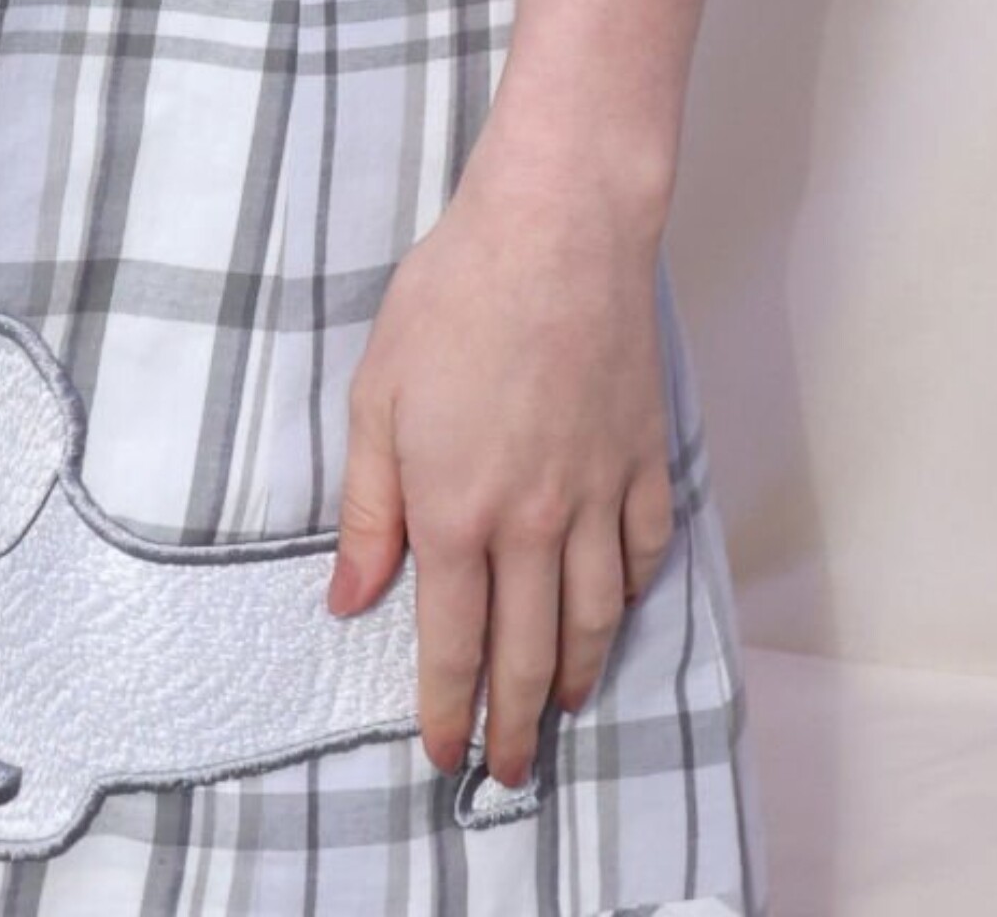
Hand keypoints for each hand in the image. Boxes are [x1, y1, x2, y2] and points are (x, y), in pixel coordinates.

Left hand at [325, 132, 675, 798]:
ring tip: (561, 705)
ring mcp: (598, 495)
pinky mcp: (643, 459)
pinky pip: (645, 553)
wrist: (556, 227)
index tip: (443, 754)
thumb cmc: (453, 297)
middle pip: (530, 655)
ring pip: (595, 619)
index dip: (448, 709)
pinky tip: (615, 609)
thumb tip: (351, 600)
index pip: (454, 644)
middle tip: (508, 770)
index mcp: (457, 510)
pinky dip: (632, 595)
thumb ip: (370, 509)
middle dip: (516, 725)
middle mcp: (534, 524)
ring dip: (576, 675)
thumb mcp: (378, 395)